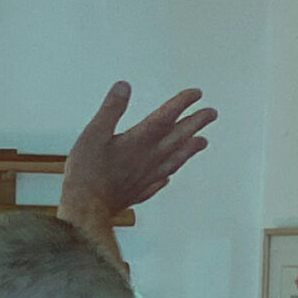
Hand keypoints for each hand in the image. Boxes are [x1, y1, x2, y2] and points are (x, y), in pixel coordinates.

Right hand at [59, 81, 217, 241]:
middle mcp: (148, 159)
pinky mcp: (137, 193)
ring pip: (174, 160)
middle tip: (211, 113)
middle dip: (196, 123)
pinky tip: (168, 177)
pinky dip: (166, 176)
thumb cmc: (87, 174)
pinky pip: (158, 183)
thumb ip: (111, 110)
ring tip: (202, 142)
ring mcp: (145, 178)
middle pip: (178, 137)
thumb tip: (123, 87)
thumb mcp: (93, 134)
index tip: (196, 93)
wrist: (86, 210)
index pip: (166, 117)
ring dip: (190, 149)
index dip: (182, 103)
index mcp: (139, 141)